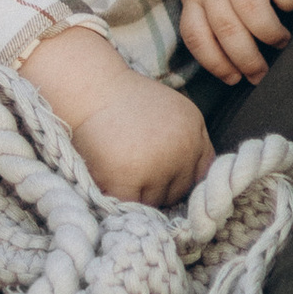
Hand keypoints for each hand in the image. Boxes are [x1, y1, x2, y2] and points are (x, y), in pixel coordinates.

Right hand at [23, 26, 213, 207]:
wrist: (90, 88)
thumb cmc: (123, 101)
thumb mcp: (170, 112)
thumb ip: (186, 141)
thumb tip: (193, 183)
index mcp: (195, 130)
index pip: (202, 173)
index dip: (182, 179)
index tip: (165, 181)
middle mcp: (183, 148)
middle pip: (180, 190)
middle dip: (160, 187)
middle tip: (135, 174)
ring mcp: (158, 165)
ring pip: (156, 201)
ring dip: (139, 195)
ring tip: (121, 174)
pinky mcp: (129, 177)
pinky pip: (132, 204)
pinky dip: (121, 200)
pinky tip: (111, 184)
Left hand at [179, 0, 292, 84]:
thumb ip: (208, 16)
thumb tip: (232, 70)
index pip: (194, 33)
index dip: (214, 62)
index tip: (233, 79)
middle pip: (225, 26)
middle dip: (246, 58)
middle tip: (262, 74)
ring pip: (249, 8)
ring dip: (268, 33)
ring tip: (280, 41)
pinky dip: (288, 3)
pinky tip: (290, 6)